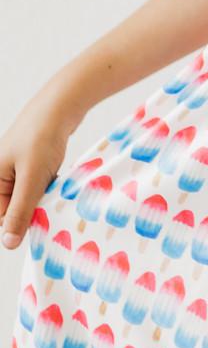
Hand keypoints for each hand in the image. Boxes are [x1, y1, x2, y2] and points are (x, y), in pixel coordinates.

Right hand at [0, 99, 76, 249]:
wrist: (61, 104)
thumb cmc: (42, 137)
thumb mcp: (31, 179)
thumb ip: (20, 211)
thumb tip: (8, 243)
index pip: (2, 217)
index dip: (22, 222)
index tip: (42, 219)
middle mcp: (0, 174)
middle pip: (16, 208)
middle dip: (35, 207)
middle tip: (51, 199)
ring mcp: (16, 168)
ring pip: (30, 196)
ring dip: (45, 196)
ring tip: (56, 184)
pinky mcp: (32, 163)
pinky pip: (39, 184)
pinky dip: (50, 184)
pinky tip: (59, 177)